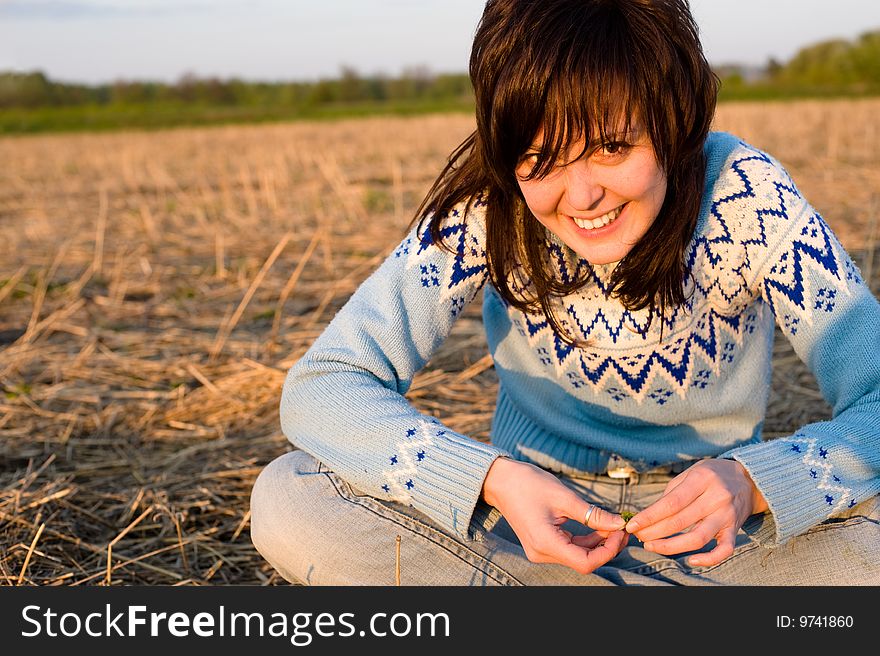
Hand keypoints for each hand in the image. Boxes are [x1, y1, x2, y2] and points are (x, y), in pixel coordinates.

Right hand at [482, 457, 626, 574]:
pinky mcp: (541, 543)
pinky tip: (599, 526)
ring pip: (577, 555)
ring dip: (598, 543)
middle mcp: (542, 553)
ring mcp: (540, 550)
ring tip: (614, 525)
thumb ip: (593, 514)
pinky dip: (585, 539)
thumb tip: (619, 524)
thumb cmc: (529, 484)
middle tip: (623, 527)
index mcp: (545, 543)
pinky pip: (569, 547)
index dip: (608, 551)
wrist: (500, 480)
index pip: (585, 562)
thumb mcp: (564, 497)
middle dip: (607, 547)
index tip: (621, 532)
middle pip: (583, 561)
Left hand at [624, 458, 768, 566]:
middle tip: (638, 536)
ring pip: (697, 538)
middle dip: (654, 532)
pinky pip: (723, 550)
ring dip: (671, 546)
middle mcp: (716, 497)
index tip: (633, 525)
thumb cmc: (711, 475)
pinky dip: (708, 559)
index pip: (671, 503)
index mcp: (701, 479)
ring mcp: (727, 515)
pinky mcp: (735, 530)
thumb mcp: (690, 474)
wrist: (747, 479)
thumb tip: (647, 515)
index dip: (649, 516)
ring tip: (652, 546)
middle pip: (680, 521)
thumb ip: (671, 493)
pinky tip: (690, 560)